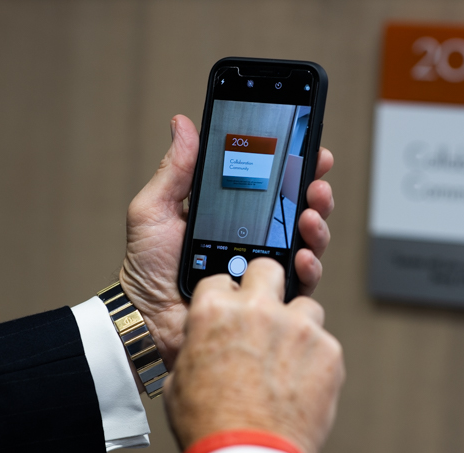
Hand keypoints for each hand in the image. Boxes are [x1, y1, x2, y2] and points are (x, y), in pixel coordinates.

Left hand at [119, 115, 334, 369]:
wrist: (145, 316)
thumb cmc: (147, 266)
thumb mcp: (155, 209)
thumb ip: (176, 170)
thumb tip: (183, 124)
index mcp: (234, 216)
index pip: (273, 187)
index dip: (296, 167)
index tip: (309, 149)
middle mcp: (257, 240)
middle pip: (300, 211)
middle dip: (315, 194)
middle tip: (315, 185)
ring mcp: (266, 269)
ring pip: (309, 244)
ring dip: (317, 227)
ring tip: (309, 217)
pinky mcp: (270, 297)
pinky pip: (302, 282)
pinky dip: (310, 267)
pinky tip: (303, 256)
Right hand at [164, 258, 344, 452]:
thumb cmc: (209, 423)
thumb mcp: (181, 378)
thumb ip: (198, 346)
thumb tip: (206, 341)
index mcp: (214, 311)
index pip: (221, 279)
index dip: (226, 295)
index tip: (231, 308)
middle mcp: (258, 309)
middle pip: (268, 269)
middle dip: (266, 284)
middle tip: (266, 308)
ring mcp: (298, 327)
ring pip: (305, 306)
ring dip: (296, 325)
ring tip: (287, 357)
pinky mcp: (327, 350)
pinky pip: (323, 342)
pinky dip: (314, 358)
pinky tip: (300, 383)